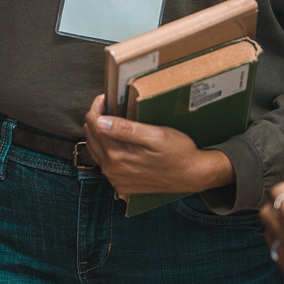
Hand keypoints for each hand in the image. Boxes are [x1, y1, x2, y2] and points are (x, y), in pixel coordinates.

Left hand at [83, 96, 234, 198]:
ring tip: (114, 122)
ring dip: (100, 134)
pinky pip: (105, 164)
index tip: (106, 99)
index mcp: (118, 156)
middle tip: (111, 108)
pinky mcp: (121, 184)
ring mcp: (116, 179)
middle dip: (97, 119)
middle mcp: (112, 170)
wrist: (192, 175)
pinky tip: (120, 143)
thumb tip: (101, 121)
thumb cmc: (179, 154)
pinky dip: (107, 150)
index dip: (98, 107)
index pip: (93, 124)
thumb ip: (126, 129)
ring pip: (95, 150)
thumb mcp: (156, 135)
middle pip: (90, 136)